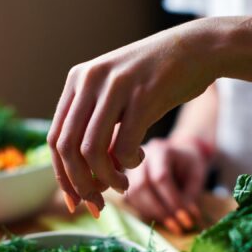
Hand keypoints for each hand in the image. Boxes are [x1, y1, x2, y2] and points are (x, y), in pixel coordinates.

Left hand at [47, 19, 217, 215]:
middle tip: (98, 202)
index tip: (76, 201)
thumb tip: (88, 177)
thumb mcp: (119, 99)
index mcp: (78, 81)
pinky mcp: (142, 95)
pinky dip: (130, 164)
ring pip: (92, 151)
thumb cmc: (157, 81)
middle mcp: (89, 81)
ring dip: (106, 180)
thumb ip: (100, 131)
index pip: (55, 139)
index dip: (62, 177)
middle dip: (80, 185)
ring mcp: (115, 86)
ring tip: (122, 185)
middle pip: (67, 149)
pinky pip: (124, 146)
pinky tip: (140, 158)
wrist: (196, 49)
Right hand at [125, 137, 209, 233]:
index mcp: (161, 150)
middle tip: (177, 227)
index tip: (186, 219)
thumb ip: (191, 196)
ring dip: (152, 214)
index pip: (161, 177)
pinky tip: (160, 218)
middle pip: (142, 186)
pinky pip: (131, 200)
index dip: (173, 201)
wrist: (179, 155)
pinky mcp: (127, 181)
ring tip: (171, 225)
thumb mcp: (196, 177)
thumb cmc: (189, 165)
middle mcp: (141, 158)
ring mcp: (131, 169)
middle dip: (160, 210)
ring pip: (134, 194)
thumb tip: (186, 219)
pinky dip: (145, 212)